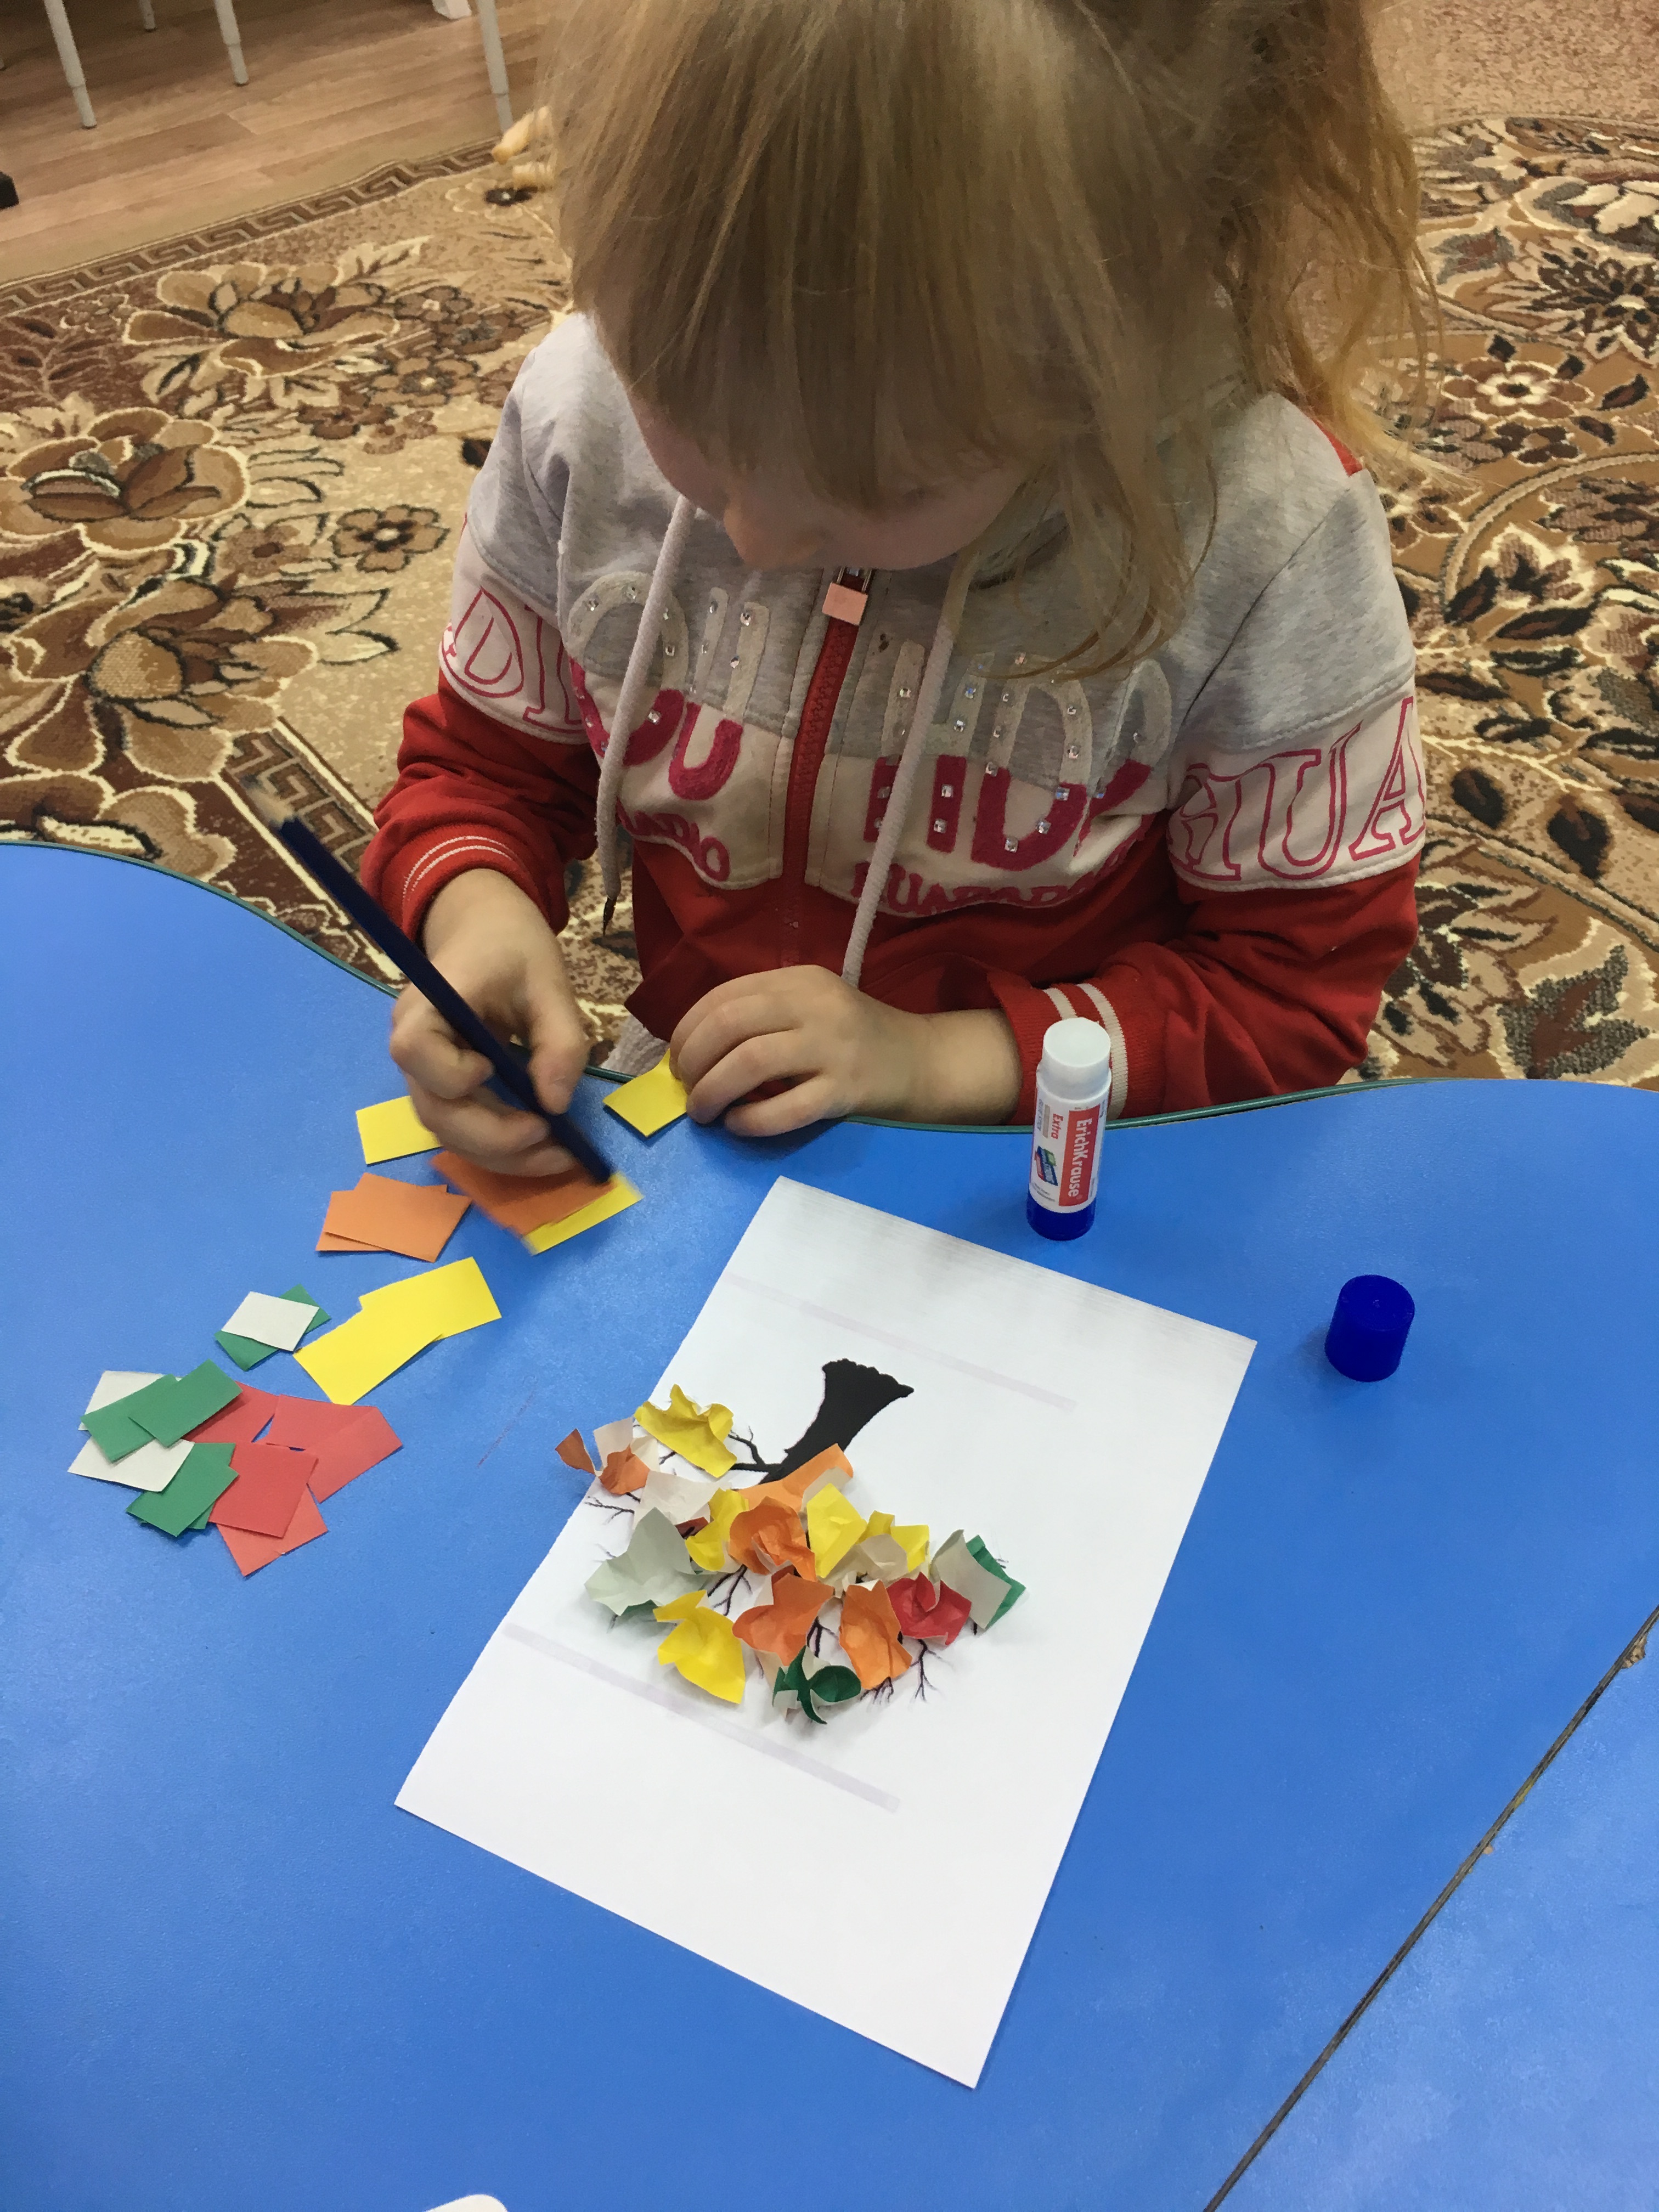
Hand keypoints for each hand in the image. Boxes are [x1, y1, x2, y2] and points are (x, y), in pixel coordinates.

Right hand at [388, 869, 590, 1174]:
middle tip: (557, 1145)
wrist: (485, 932)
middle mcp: (413, 1046)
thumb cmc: (511, 947)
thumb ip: (558, 1040)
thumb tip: (556, 1105)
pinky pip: (463, 1128)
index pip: (414, 1050)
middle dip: (495, 1140)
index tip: (494, 1068)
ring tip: (559, 1155)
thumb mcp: (548, 981)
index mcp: (426, 1005)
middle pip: (434, 1111)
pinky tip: (543, 1148)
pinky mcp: (445, 1089)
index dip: (451, 1073)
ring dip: (501, 1154)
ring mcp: (426, 1073)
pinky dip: (501, 1146)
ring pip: (449, 1131)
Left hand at [668, 966, 1022, 1134]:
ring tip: (704, 1113)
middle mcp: (816, 1005)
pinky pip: (786, 1107)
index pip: (724, 996)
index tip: (678, 1061)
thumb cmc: (853, 1038)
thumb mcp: (811, 1007)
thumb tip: (693, 1051)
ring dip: (712, 1091)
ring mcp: (834, 1047)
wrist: (922, 1061)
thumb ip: (762, 1016)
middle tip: (688, 1090)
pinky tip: (738, 1125)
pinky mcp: (847, 1089)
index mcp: (800, 980)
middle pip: (730, 1024)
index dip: (687, 1030)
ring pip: (750, 1062)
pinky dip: (751, 1119)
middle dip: (693, 1060)